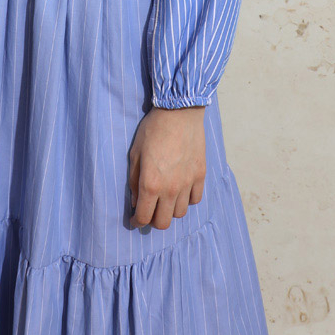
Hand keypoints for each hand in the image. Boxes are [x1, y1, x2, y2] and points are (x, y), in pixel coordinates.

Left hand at [128, 104, 206, 229]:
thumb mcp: (135, 154)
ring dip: (170, 210)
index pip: (144, 217)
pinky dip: (187, 199)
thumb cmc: (153, 130)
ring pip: (180, 213)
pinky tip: (181, 190)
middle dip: (153, 220)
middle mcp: (170, 189)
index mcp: (150, 184)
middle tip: (149, 210)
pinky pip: (195, 199)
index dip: (136, 221)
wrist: (179, 112)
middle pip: (163, 222)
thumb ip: (134, 181)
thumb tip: (136, 201)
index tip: (134, 219)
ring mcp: (187, 183)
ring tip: (165, 199)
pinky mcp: (200, 175)